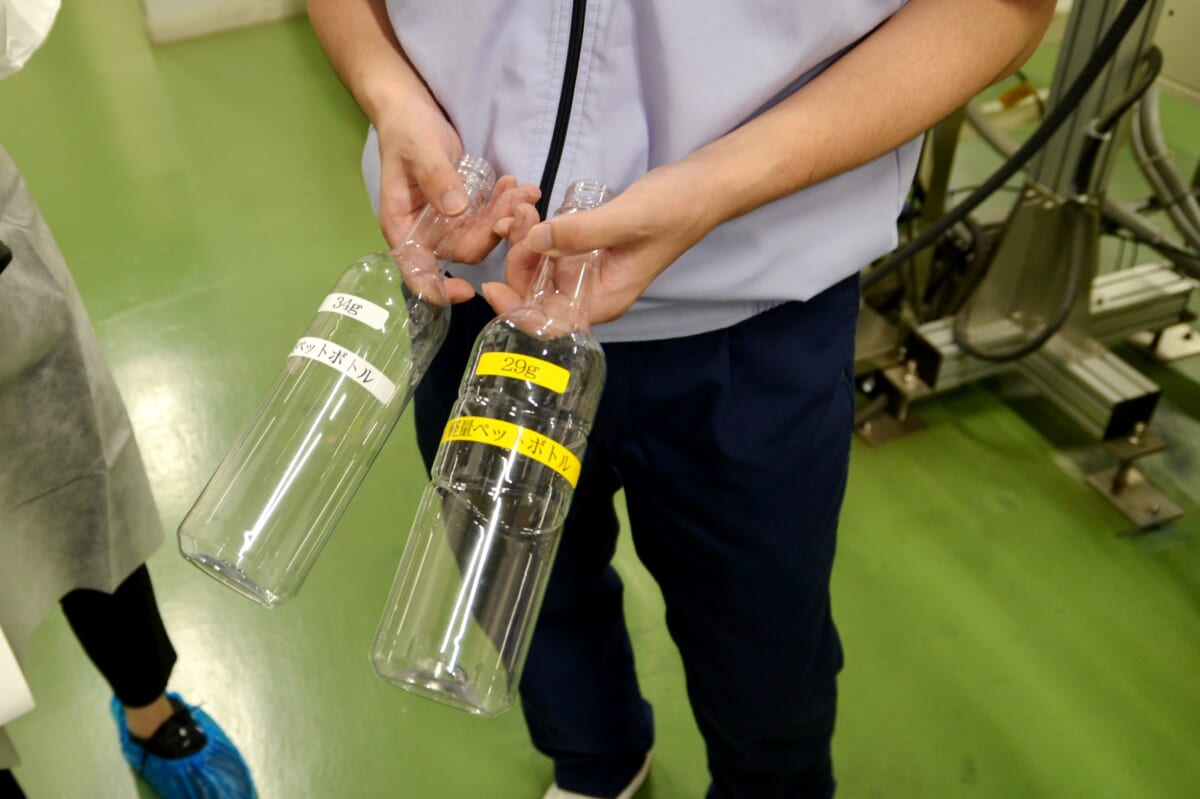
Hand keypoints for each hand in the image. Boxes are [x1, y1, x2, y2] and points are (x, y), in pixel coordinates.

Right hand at [374, 99, 538, 302]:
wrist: (412, 111)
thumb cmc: (406, 129)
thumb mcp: (420, 149)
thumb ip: (436, 178)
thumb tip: (456, 210)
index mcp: (402, 226)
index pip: (417, 270)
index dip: (439, 288)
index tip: (468, 291)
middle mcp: (425, 232)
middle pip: (463, 251)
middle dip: (493, 232)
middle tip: (519, 203)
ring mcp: (445, 223)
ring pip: (482, 235)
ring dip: (505, 216)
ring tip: (524, 190)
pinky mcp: (463, 211)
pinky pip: (488, 218)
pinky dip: (504, 204)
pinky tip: (517, 184)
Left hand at [484, 162, 715, 321]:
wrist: (700, 187)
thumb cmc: (674, 209)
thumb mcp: (627, 220)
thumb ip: (581, 233)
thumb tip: (535, 241)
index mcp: (603, 300)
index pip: (550, 323)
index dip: (517, 312)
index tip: (492, 287)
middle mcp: (591, 291)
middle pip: (536, 292)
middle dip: (518, 259)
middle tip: (515, 217)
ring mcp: (587, 269)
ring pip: (539, 267)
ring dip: (523, 239)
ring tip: (522, 204)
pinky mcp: (585, 247)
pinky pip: (549, 246)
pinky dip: (534, 229)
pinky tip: (530, 206)